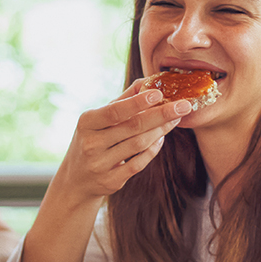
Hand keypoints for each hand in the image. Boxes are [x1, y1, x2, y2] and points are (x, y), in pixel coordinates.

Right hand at [57, 80, 192, 201]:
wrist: (76, 180)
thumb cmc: (92, 140)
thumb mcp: (98, 119)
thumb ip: (123, 100)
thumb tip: (147, 80)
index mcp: (87, 123)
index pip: (115, 111)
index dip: (137, 102)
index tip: (159, 93)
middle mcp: (91, 144)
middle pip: (133, 127)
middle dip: (161, 115)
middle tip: (184, 105)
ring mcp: (101, 164)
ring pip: (139, 144)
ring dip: (161, 130)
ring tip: (175, 119)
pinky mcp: (111, 181)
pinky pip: (139, 164)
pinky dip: (153, 150)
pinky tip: (161, 138)